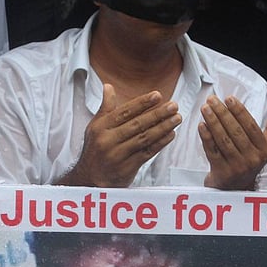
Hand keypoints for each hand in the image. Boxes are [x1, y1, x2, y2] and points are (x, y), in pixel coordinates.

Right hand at [62, 85, 180, 186]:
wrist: (90, 179)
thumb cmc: (95, 149)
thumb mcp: (95, 127)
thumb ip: (105, 108)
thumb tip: (108, 86)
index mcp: (100, 127)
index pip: (125, 112)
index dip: (142, 103)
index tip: (158, 95)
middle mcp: (108, 140)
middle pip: (137, 124)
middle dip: (157, 114)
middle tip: (173, 106)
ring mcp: (118, 155)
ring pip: (144, 138)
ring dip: (163, 127)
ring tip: (176, 118)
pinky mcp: (128, 167)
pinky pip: (147, 152)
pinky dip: (160, 143)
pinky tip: (171, 134)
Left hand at [200, 97, 266, 189]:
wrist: (236, 189)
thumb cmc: (249, 162)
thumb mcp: (265, 148)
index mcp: (263, 150)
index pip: (251, 126)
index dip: (240, 112)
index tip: (229, 98)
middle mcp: (251, 159)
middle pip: (235, 132)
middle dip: (223, 113)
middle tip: (212, 99)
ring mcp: (236, 166)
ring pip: (223, 140)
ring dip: (213, 122)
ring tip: (205, 108)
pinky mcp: (221, 172)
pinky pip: (212, 151)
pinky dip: (206, 137)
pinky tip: (201, 125)